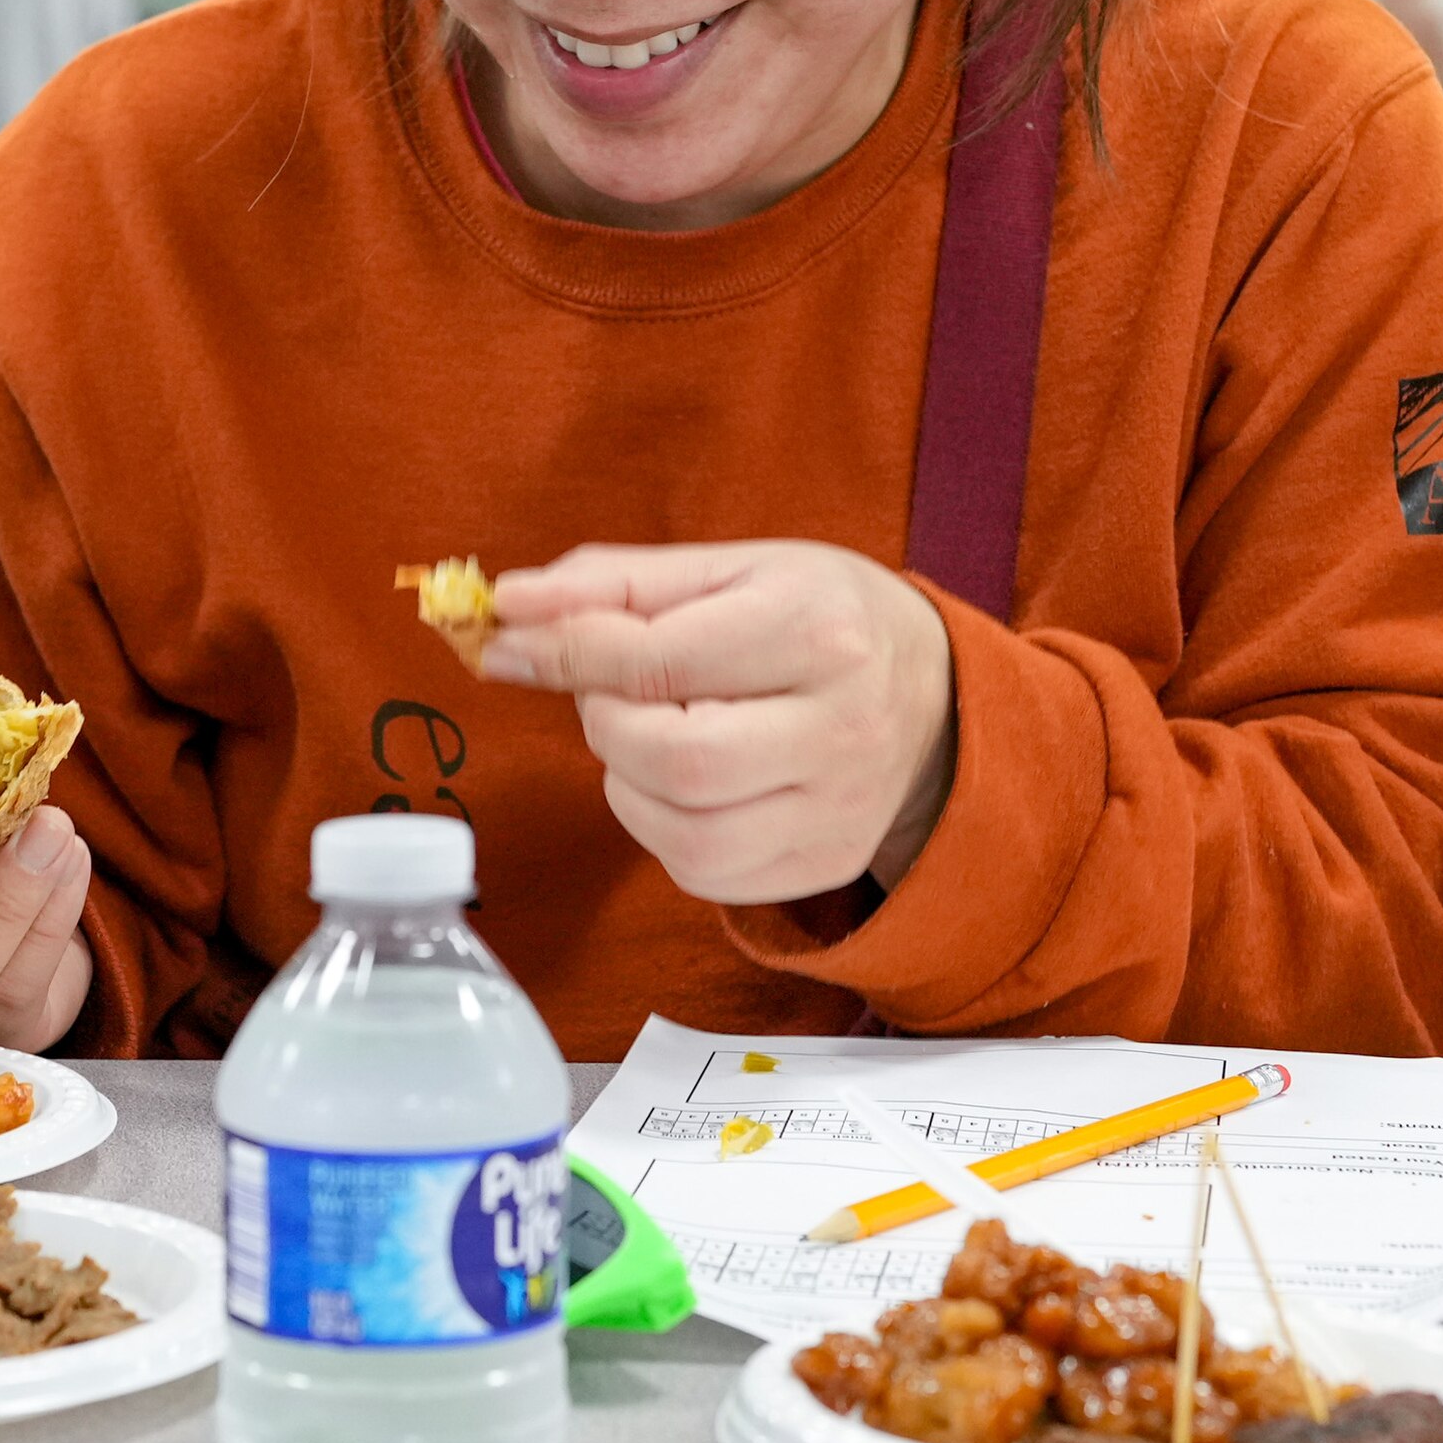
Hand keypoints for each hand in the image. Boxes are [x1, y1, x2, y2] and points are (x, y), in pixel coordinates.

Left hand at [478, 541, 955, 904]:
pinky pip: (705, 872)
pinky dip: (662, 829)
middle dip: (608, 726)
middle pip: (675, 759)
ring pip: (685, 832)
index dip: (564, 651)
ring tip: (650, 735)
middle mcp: (839, 727)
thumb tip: (508, 605)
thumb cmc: (816, 618)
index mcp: (817, 629)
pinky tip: (683, 785)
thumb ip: (614, 584)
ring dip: (629, 783)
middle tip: (610, 695)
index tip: (506, 640)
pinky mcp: (822, 866)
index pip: (660, 659)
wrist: (936, 699)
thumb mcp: (731, 569)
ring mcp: (837, 811)